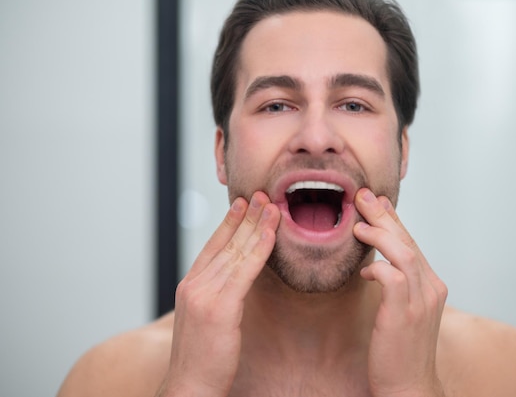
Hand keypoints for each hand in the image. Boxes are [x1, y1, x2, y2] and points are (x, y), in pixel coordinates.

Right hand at [157, 192, 279, 396]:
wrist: (190, 387)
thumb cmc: (201, 358)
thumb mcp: (203, 319)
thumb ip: (215, 294)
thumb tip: (235, 280)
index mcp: (189, 286)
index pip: (212, 246)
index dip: (228, 223)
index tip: (241, 204)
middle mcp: (194, 284)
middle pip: (225, 243)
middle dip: (245, 216)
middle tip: (260, 194)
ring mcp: (204, 294)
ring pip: (236, 251)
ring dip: (256, 225)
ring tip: (271, 205)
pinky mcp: (220, 307)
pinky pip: (245, 270)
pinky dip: (259, 248)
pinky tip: (270, 233)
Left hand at [353, 188, 447, 396]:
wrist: (409, 386)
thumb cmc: (401, 349)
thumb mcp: (403, 311)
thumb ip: (397, 285)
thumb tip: (376, 265)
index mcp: (432, 285)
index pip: (412, 243)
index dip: (393, 220)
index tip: (376, 202)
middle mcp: (431, 288)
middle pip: (408, 241)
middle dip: (384, 216)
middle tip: (363, 197)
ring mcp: (421, 301)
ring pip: (402, 253)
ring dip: (379, 234)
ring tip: (358, 223)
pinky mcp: (405, 313)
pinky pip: (392, 278)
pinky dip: (377, 267)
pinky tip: (364, 270)